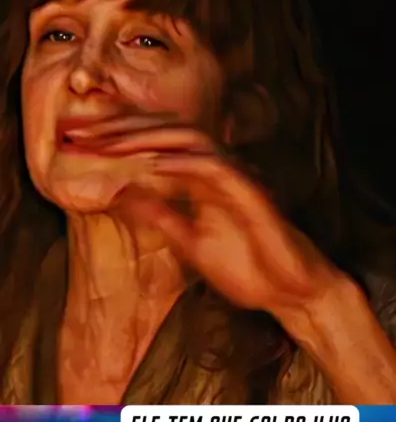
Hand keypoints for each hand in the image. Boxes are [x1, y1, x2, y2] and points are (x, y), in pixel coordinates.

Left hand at [71, 117, 328, 316]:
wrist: (293, 292)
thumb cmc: (249, 268)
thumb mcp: (191, 243)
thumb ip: (159, 216)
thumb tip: (120, 195)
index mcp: (202, 179)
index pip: (154, 148)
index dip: (114, 142)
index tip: (76, 145)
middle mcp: (218, 170)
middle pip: (164, 133)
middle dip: (119, 130)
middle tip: (76, 133)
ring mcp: (236, 178)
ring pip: (188, 140)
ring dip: (144, 138)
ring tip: (105, 141)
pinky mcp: (252, 193)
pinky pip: (214, 169)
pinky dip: (182, 163)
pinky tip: (151, 163)